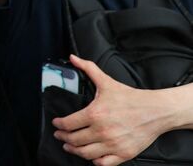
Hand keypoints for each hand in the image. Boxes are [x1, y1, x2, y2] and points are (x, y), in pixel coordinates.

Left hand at [53, 55, 170, 165]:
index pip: (68, 124)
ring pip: (85, 153)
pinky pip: (103, 163)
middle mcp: (102, 131)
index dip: (58, 124)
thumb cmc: (131, 98)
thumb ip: (88, 68)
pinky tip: (91, 156)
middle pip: (74, 140)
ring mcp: (113, 144)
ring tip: (70, 147)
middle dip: (63, 138)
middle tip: (60, 135)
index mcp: (95, 114)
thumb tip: (74, 58)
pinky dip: (94, 161)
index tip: (56, 124)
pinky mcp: (123, 154)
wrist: (156, 111)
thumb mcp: (106, 82)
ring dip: (74, 150)